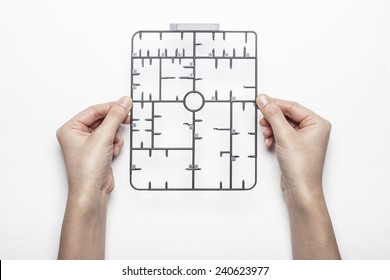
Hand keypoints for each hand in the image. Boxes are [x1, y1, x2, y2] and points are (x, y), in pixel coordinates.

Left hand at [57, 96, 131, 258]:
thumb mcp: (103, 137)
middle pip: (102, 119)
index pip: (94, 110)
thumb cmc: (87, 169)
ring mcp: (88, 144)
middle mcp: (77, 135)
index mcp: (70, 128)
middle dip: (113, 124)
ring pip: (108, 130)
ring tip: (112, 146)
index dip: (111, 107)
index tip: (126, 104)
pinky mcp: (97, 152)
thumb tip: (124, 102)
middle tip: (127, 120)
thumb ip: (115, 117)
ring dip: (114, 136)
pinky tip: (112, 153)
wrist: (91, 192)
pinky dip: (114, 145)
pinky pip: (110, 140)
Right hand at [256, 94, 330, 206]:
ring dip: (272, 128)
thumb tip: (264, 100)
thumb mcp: (285, 135)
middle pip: (287, 115)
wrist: (300, 190)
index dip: (275, 104)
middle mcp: (313, 130)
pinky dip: (274, 136)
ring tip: (266, 134)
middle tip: (261, 118)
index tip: (260, 101)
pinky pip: (282, 135)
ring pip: (283, 125)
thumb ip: (273, 115)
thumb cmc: (301, 167)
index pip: (292, 107)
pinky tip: (269, 142)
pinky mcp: (296, 147)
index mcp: (317, 123)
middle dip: (273, 119)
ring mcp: (305, 139)